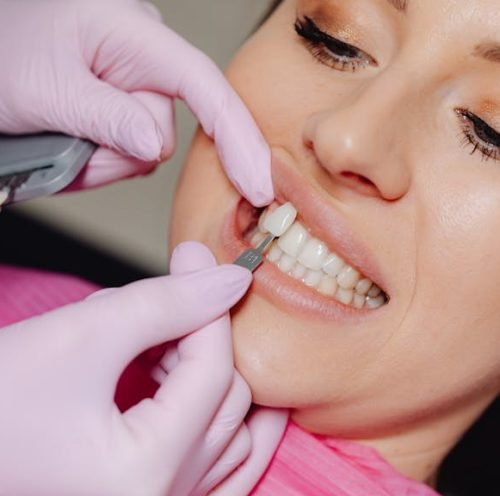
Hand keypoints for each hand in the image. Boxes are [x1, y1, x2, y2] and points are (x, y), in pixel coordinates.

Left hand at [0, 0, 272, 205]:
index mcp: (135, 35)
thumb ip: (107, 117)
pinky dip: (99, 161)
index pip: (204, 87)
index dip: (237, 137)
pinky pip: (128, 153)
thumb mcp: (48, 88)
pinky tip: (72, 144)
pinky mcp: (124, 110)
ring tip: (62, 139)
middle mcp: (144, 59)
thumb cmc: (1, 52)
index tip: (256, 183)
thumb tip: (155, 146)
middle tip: (71, 143)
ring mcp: (134, 86)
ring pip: (143, 150)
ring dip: (103, 160)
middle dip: (118, 153)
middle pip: (163, 133)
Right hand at [154, 242, 288, 495]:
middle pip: (229, 406)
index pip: (216, 373)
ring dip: (220, 383)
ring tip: (183, 338)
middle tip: (185, 292)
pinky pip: (216, 480)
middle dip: (210, 342)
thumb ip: (169, 304)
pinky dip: (227, 435)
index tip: (197, 262)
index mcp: (145, 475)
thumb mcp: (85, 333)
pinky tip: (219, 395)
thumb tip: (230, 282)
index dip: (211, 312)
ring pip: (234, 444)